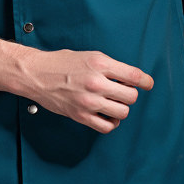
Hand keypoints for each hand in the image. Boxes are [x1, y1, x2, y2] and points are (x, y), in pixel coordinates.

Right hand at [22, 48, 153, 133]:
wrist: (36, 73)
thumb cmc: (59, 63)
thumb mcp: (87, 56)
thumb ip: (109, 67)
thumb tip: (128, 79)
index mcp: (99, 64)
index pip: (135, 76)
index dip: (145, 82)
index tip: (147, 84)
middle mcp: (96, 82)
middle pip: (131, 96)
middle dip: (128, 94)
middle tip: (120, 91)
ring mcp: (89, 100)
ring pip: (123, 112)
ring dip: (120, 108)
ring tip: (111, 103)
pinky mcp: (81, 115)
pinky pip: (107, 127)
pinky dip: (110, 123)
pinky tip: (105, 115)